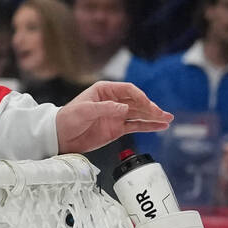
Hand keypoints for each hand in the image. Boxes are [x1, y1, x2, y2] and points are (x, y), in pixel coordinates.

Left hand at [56, 81, 171, 153]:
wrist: (60, 137)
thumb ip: (105, 109)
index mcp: (104, 91)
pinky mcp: (117, 128)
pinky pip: (136, 125)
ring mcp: (116, 115)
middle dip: (150, 107)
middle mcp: (113, 101)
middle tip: (162, 114)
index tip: (147, 104)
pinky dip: (148, 126)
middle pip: (137, 102)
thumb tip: (123, 108)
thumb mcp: (84, 111)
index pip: (127, 90)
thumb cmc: (67, 119)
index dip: (139, 96)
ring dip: (153, 116)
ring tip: (167, 119)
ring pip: (139, 114)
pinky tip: (160, 126)